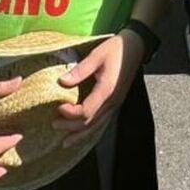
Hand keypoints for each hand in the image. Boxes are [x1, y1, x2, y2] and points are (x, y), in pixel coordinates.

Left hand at [52, 32, 144, 146]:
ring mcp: (115, 104)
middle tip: (54, 126)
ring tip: (66, 143)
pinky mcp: (116, 103)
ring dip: (81, 135)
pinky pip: (102, 122)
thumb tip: (62, 82)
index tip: (58, 107)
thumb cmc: (116, 49)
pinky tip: (83, 134)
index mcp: (107, 90)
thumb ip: (80, 70)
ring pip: (97, 126)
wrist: (135, 47)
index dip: (71, 114)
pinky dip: (91, 130)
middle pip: (90, 123)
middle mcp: (112, 102)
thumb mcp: (97, 55)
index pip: (87, 111)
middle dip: (71, 127)